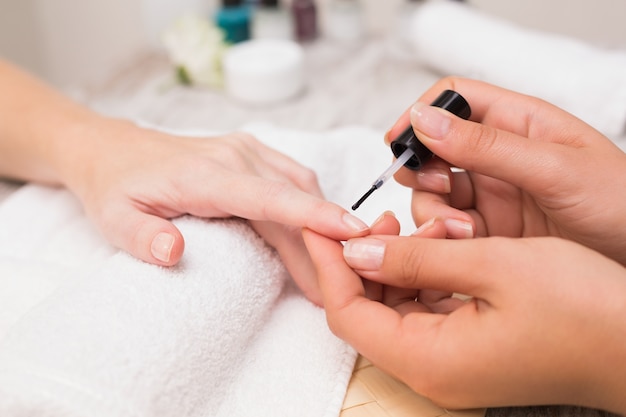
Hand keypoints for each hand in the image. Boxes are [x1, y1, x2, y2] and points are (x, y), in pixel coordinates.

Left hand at [58, 120, 368, 304]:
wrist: (111, 150)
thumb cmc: (115, 187)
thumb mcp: (113, 218)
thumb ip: (141, 237)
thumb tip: (172, 251)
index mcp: (205, 175)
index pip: (269, 198)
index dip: (312, 216)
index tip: (352, 232)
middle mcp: (234, 156)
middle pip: (292, 202)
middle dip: (319, 245)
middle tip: (332, 291)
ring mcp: (246, 150)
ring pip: (299, 187)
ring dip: (317, 227)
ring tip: (326, 270)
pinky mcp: (251, 153)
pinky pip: (292, 178)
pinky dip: (308, 207)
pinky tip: (311, 234)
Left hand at [303, 230, 625, 413]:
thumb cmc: (583, 307)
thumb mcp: (494, 265)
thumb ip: (417, 258)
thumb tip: (359, 249)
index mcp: (429, 359)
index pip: (347, 312)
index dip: (329, 264)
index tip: (321, 223)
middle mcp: (432, 371)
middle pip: (365, 313)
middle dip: (363, 261)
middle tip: (380, 216)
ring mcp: (450, 364)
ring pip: (394, 309)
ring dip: (397, 264)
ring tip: (423, 222)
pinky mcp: (468, 350)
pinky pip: (425, 311)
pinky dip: (422, 276)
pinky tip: (441, 243)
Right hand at [386, 77, 625, 263]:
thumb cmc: (623, 204)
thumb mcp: (556, 168)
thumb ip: (488, 146)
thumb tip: (427, 119)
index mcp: (518, 124)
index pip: (455, 100)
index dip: (422, 114)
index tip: (398, 140)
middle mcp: (499, 158)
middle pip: (435, 151)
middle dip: (422, 170)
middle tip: (436, 187)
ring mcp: (493, 196)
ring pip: (435, 194)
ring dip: (434, 210)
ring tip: (461, 231)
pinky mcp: (491, 233)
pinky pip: (449, 229)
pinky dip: (444, 237)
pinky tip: (463, 247)